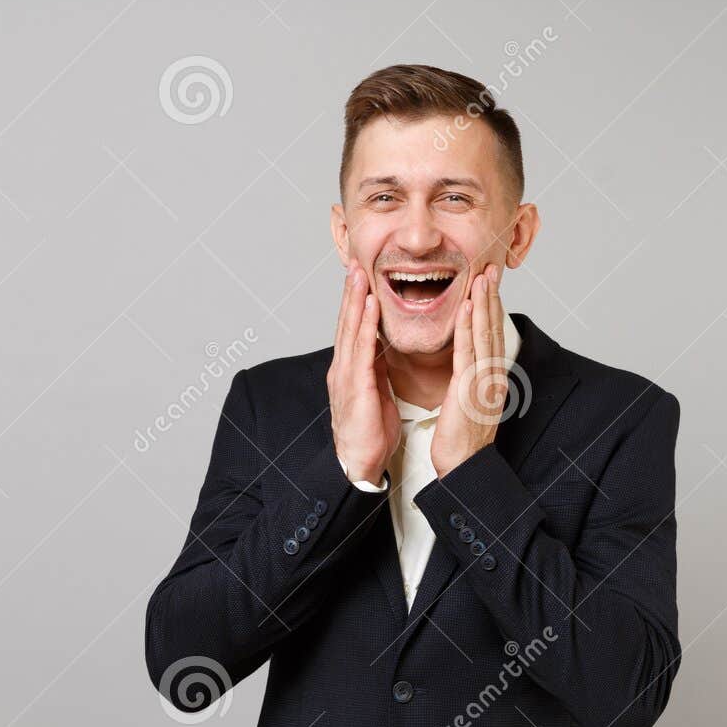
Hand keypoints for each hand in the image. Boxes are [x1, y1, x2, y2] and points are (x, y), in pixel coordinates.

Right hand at [329, 257, 398, 484]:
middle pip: (347, 323)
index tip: (362, 277)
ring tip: (359, 274)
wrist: (359, 464)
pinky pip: (361, 350)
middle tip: (355, 262)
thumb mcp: (376, 394)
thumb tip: (382, 350)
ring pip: (350, 330)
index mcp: (351, 371)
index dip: (356, 302)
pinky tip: (370, 306)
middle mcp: (343, 368)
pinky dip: (365, 325)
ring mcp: (346, 376)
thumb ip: (376, 370)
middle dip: (351, 292)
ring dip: (355, 300)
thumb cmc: (370, 434)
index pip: (353, 329)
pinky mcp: (355, 387)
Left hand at [431, 262, 507, 476]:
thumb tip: (467, 370)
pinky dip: (469, 326)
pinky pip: (469, 352)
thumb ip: (470, 384)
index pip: (493, 336)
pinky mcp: (470, 389)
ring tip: (482, 275)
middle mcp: (492, 377)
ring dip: (483, 302)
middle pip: (494, 329)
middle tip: (491, 267)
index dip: (492, 308)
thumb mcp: (469, 407)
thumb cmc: (462, 444)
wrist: (465, 469)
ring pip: (485, 334)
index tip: (489, 284)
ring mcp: (484, 382)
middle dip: (492, 296)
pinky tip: (467, 306)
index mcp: (492, 380)